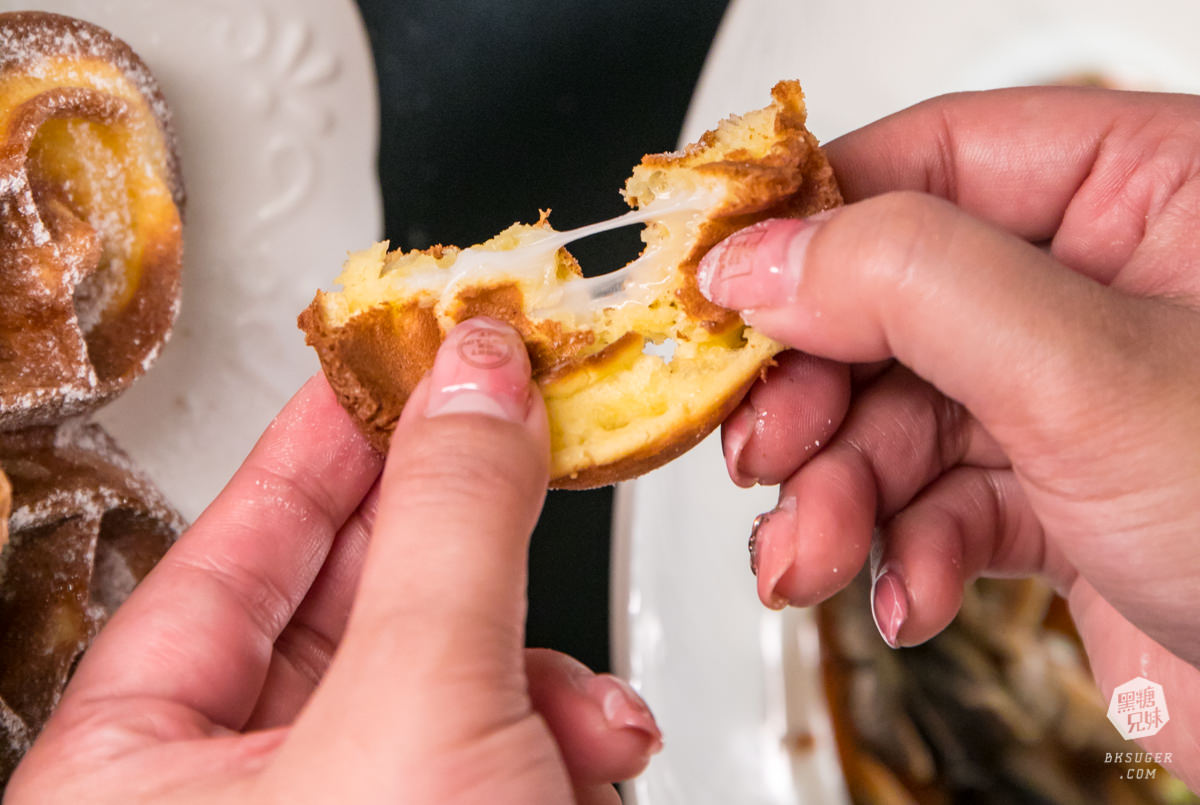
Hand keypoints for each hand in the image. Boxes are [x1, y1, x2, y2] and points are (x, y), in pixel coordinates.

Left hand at [7, 318, 659, 804]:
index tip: (390, 362)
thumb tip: (476, 381)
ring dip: (534, 675)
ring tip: (578, 699)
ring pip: (435, 684)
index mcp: (123, 781)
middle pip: (346, 609)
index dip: (322, 439)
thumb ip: (449, 524)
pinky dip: (549, 741)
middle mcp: (219, 804)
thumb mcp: (418, 706)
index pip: (221, 552)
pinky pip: (481, 750)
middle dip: (462, 550)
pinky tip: (586, 754)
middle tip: (510, 441)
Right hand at [697, 87, 1199, 787]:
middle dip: (812, 397)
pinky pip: (936, 503)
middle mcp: (1100, 285)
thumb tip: (766, 257)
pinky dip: (903, 554)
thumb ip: (916, 286)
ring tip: (813, 551)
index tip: (717, 292)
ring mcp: (1073, 396)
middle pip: (886, 303)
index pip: (924, 161)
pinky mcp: (1058, 495)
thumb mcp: (1096, 374)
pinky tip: (909, 592)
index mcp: (1144, 191)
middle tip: (758, 448)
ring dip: (837, 496)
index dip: (805, 228)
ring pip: (895, 418)